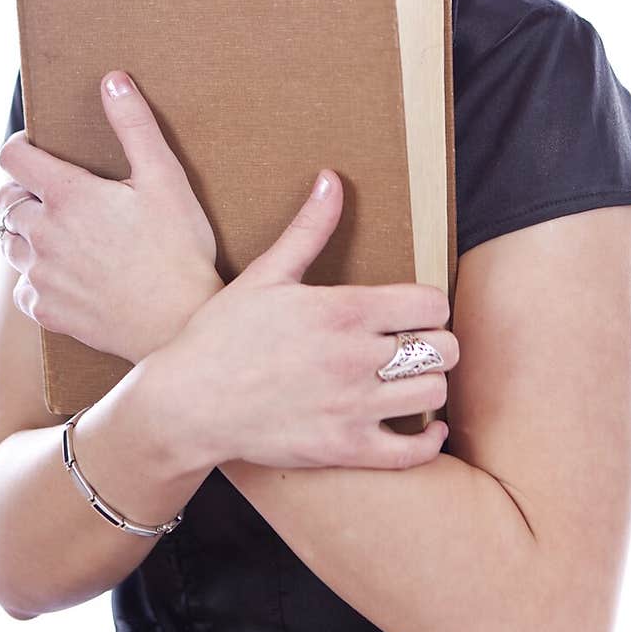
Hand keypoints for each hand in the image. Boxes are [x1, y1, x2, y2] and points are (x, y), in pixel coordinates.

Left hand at [0, 70, 222, 362]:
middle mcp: (43, 234)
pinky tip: (64, 276)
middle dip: (22, 191)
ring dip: (25, 234)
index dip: (18, 147)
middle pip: (6, 201)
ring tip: (57, 234)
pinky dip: (36, 279)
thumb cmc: (178, 249)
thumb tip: (113, 80)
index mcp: (68, 196)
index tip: (33, 149)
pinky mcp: (47, 310)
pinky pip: (23, 288)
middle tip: (52, 193)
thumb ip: (134, 125)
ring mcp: (42, 275)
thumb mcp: (164, 178)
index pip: (11, 158)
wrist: (178, 321)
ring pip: (9, 245)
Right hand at [167, 170, 458, 471]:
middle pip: (443, 348)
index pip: (431, 304)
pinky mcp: (344, 448)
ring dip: (429, 384)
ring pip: (433, 394)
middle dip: (436, 342)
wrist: (187, 403)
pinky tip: (424, 427)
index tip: (414, 310)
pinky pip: (412, 453)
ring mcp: (352, 407)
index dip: (430, 305)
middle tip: (416, 344)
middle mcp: (355, 359)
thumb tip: (331, 178)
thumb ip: (309, 228)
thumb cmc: (222, 335)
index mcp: (343, 311)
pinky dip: (429, 440)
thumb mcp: (266, 273)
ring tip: (411, 378)